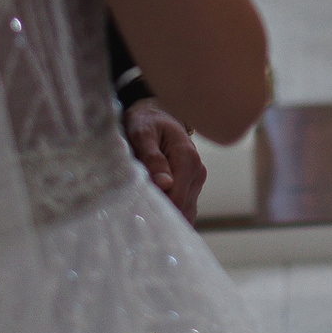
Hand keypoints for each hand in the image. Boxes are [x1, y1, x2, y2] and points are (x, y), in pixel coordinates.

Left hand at [123, 98, 207, 221]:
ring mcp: (196, 182)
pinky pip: (183, 209)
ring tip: (140, 214)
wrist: (156, 114)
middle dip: (159, 215)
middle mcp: (198, 173)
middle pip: (181, 208)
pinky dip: (168, 214)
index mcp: (188, 159)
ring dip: (163, 216)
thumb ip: (152, 158)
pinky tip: (151, 213)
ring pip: (183, 211)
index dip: (157, 211)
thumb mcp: (143, 134)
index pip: (177, 198)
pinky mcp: (191, 188)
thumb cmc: (146, 122)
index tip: (134, 215)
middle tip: (133, 217)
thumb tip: (165, 184)